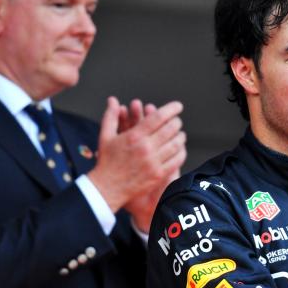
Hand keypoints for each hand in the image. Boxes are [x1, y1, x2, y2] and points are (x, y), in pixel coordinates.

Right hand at [87, 97, 186, 218]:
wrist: (107, 188)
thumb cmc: (106, 161)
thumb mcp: (105, 136)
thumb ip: (111, 116)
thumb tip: (112, 100)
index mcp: (134, 136)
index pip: (158, 117)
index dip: (171, 109)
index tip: (177, 106)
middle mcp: (145, 148)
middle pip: (170, 129)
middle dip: (177, 122)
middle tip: (177, 121)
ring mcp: (153, 162)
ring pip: (176, 144)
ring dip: (180, 137)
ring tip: (180, 134)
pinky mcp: (158, 175)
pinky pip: (176, 161)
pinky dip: (181, 152)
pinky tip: (180, 149)